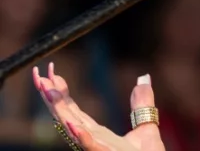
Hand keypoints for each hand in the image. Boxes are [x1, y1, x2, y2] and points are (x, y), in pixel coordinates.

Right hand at [34, 63, 165, 150]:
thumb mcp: (145, 124)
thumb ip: (141, 103)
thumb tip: (142, 79)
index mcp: (97, 133)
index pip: (74, 110)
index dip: (61, 93)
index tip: (52, 73)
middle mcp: (92, 140)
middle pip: (66, 116)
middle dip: (51, 98)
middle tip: (38, 76)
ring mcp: (97, 148)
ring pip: (73, 128)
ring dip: (59, 111)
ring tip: (48, 91)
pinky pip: (91, 145)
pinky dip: (81, 135)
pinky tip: (72, 123)